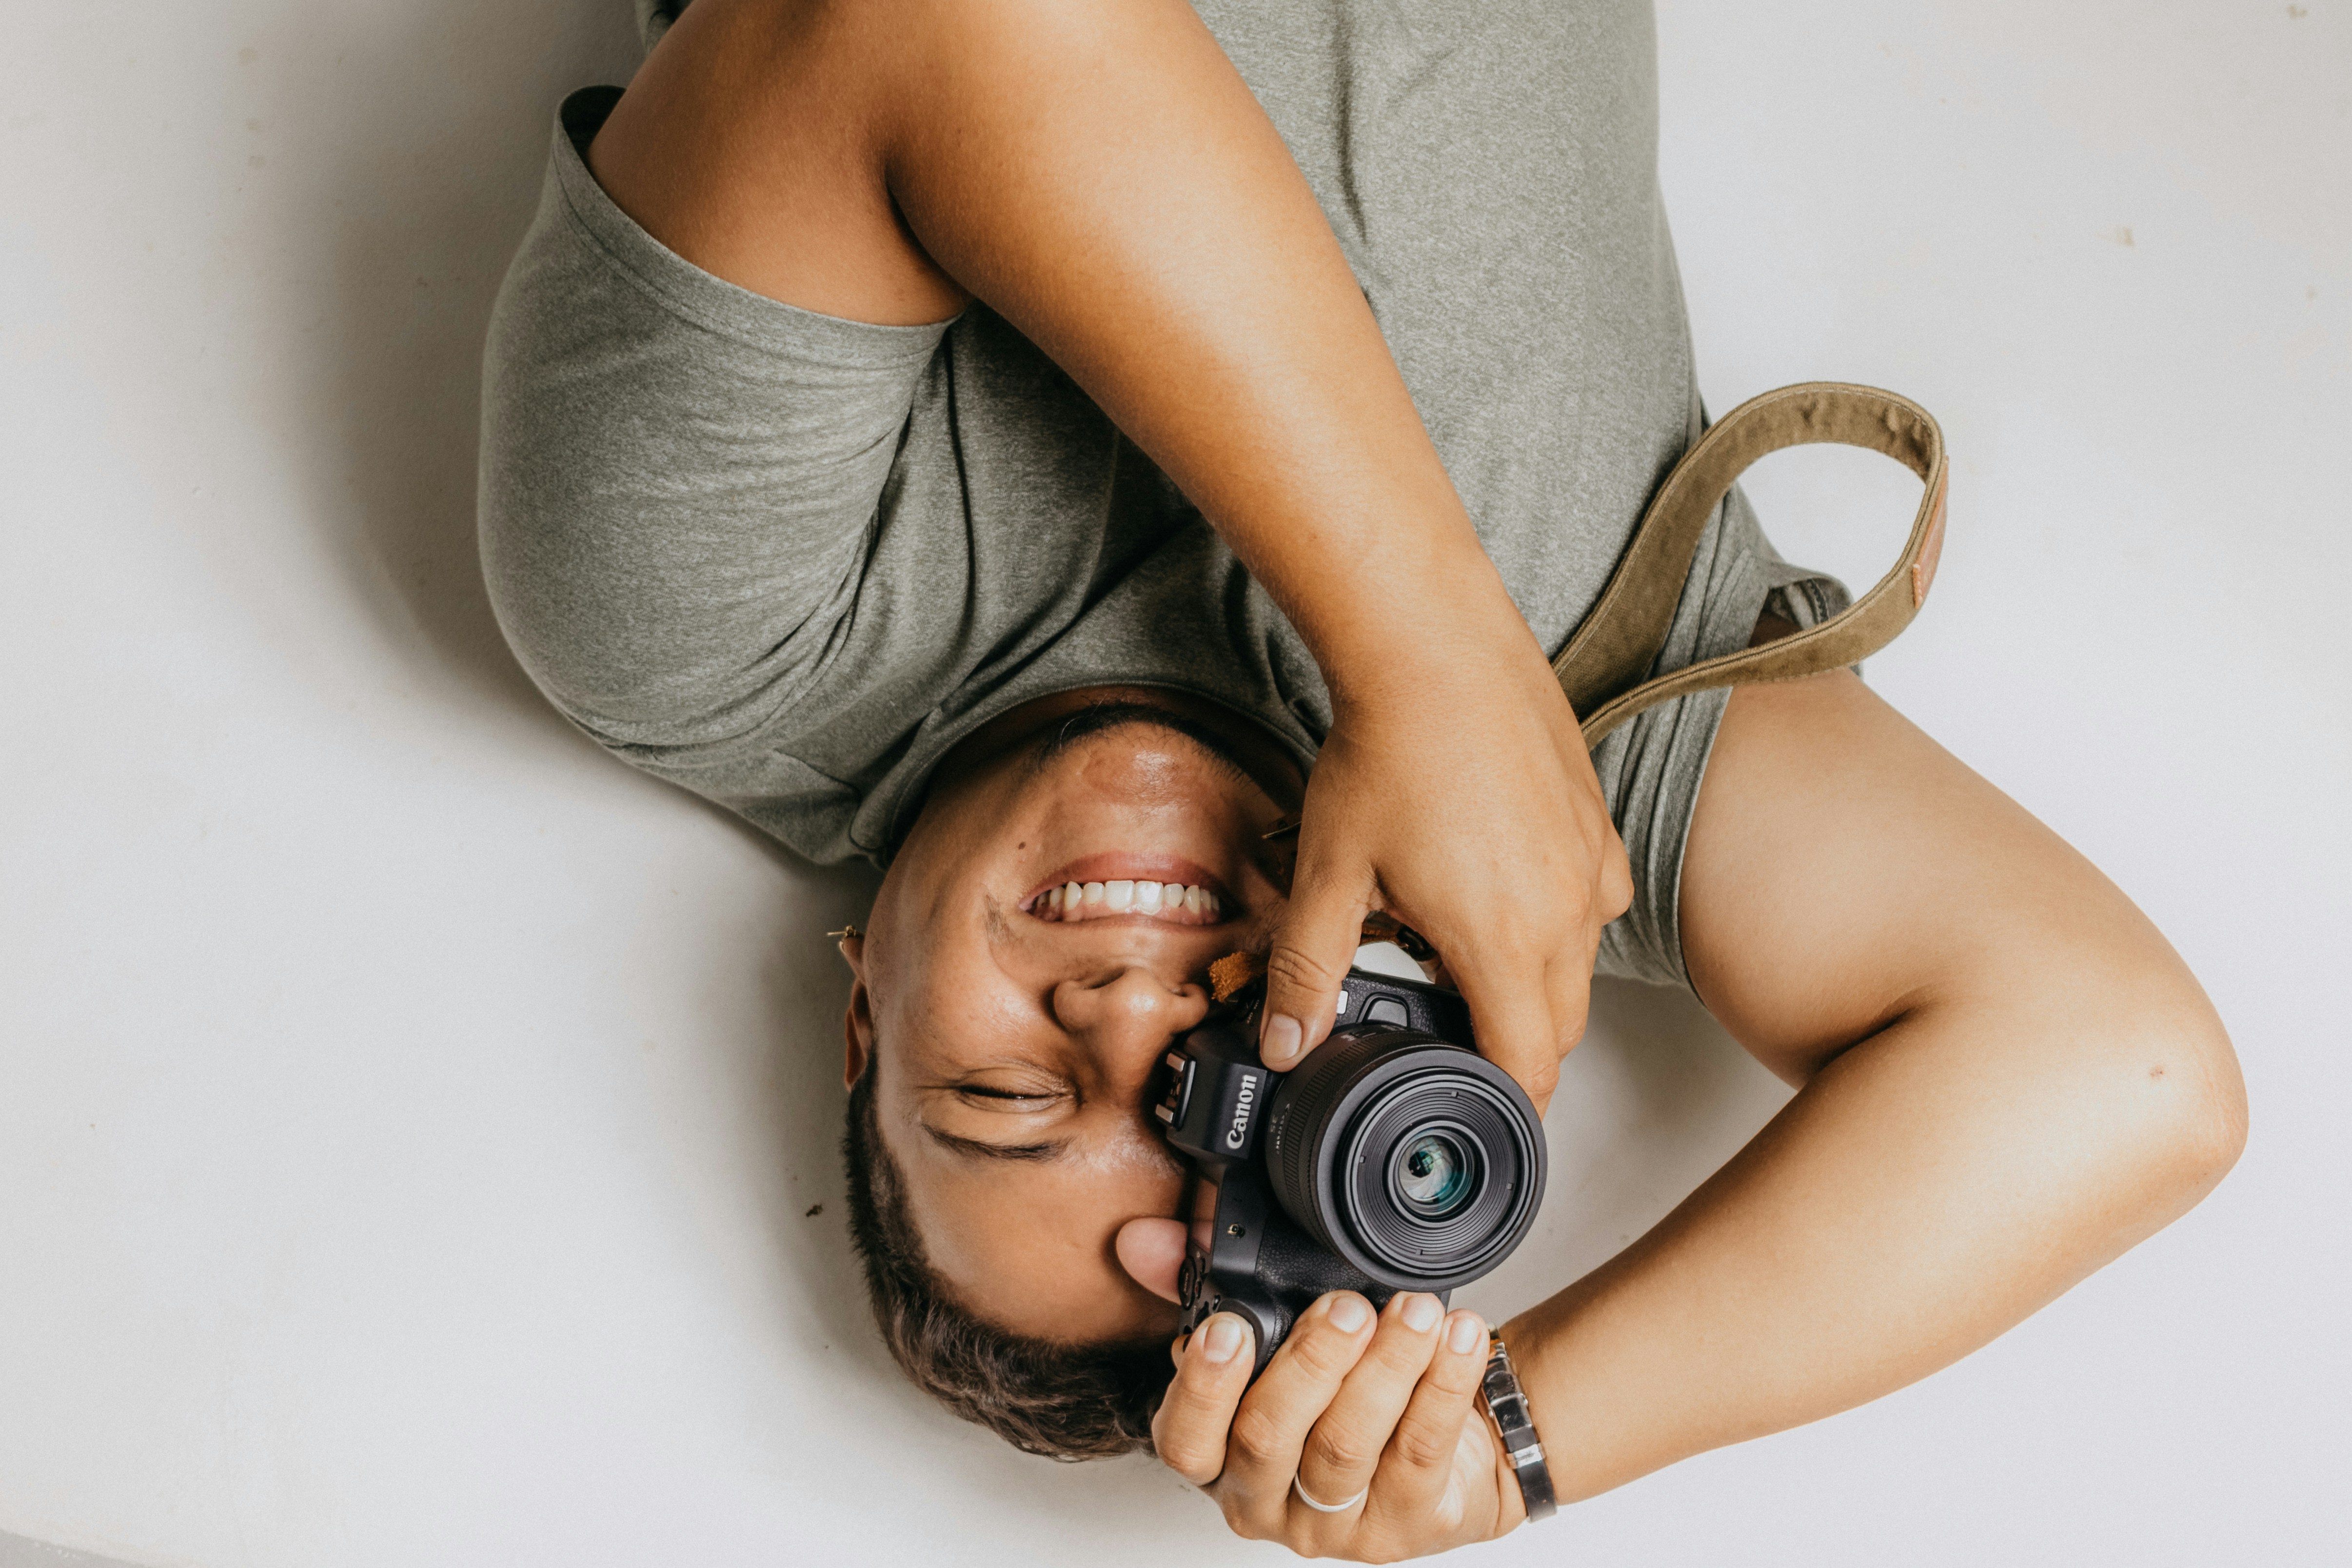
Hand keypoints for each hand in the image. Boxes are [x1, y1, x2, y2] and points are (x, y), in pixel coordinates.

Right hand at [1152, 1294, 1522, 1560]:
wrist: (1439, 1451)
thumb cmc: (1337, 1391)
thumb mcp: (1272, 1334)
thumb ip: (1201, 1283)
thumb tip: (1144, 1239)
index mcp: (1219, 1458)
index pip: (1187, 1439)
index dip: (1203, 1385)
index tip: (1230, 1327)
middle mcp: (1266, 1501)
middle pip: (1268, 1438)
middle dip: (1310, 1361)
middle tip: (1347, 1308)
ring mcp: (1335, 1524)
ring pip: (1345, 1448)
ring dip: (1385, 1366)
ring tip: (1415, 1312)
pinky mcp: (1405, 1526)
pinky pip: (1420, 1452)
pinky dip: (1441, 1386)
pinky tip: (1456, 1339)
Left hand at [1262, 633, 1634, 1110]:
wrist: (1434, 648)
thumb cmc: (1387, 752)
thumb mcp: (1329, 874)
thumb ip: (1307, 971)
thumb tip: (1285, 1044)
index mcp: (1503, 940)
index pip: (1528, 1066)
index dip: (1502, 1102)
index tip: (1473, 1108)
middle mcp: (1566, 911)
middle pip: (1559, 1026)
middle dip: (1510, 1044)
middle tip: (1448, 1030)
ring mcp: (1591, 863)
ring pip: (1580, 964)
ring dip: (1532, 978)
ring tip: (1457, 945)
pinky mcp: (1599, 822)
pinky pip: (1594, 900)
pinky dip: (1557, 916)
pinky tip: (1500, 885)